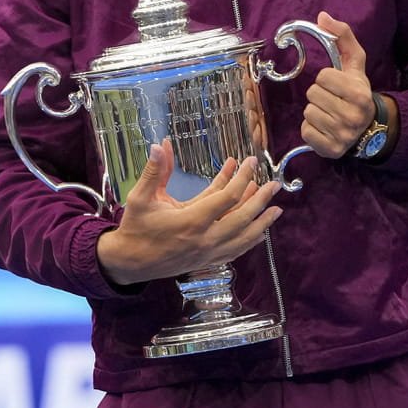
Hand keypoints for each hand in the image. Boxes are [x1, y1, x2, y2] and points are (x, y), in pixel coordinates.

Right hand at [95, 138, 282, 286]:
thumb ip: (154, 171)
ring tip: (276, 208)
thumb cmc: (136, 227)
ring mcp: (208, 252)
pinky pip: (236, 251)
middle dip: (260, 199)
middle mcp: (205, 238)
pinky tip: (260, 232)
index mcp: (191, 220)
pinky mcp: (208, 261)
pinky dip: (251, 241)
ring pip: (244, 237)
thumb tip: (161, 145)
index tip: (248, 162)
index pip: (226, 197)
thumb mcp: (141, 196)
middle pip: (242, 217)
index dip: (241, 178)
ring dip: (262, 222)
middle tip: (274, 184)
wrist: (131, 262)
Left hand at [301, 11, 376, 157]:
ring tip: (330, 113)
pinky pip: (306, 131)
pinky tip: (325, 127)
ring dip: (315, 111)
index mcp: (360, 94)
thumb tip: (322, 16)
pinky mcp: (331, 149)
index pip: (323, 77)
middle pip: (313, 94)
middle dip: (319, 94)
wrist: (368, 127)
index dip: (326, 78)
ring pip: (308, 112)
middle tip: (332, 100)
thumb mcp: (354, 63)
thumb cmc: (355, 90)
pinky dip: (311, 128)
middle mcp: (354, 116)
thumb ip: (342, 36)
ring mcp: (343, 135)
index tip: (336, 84)